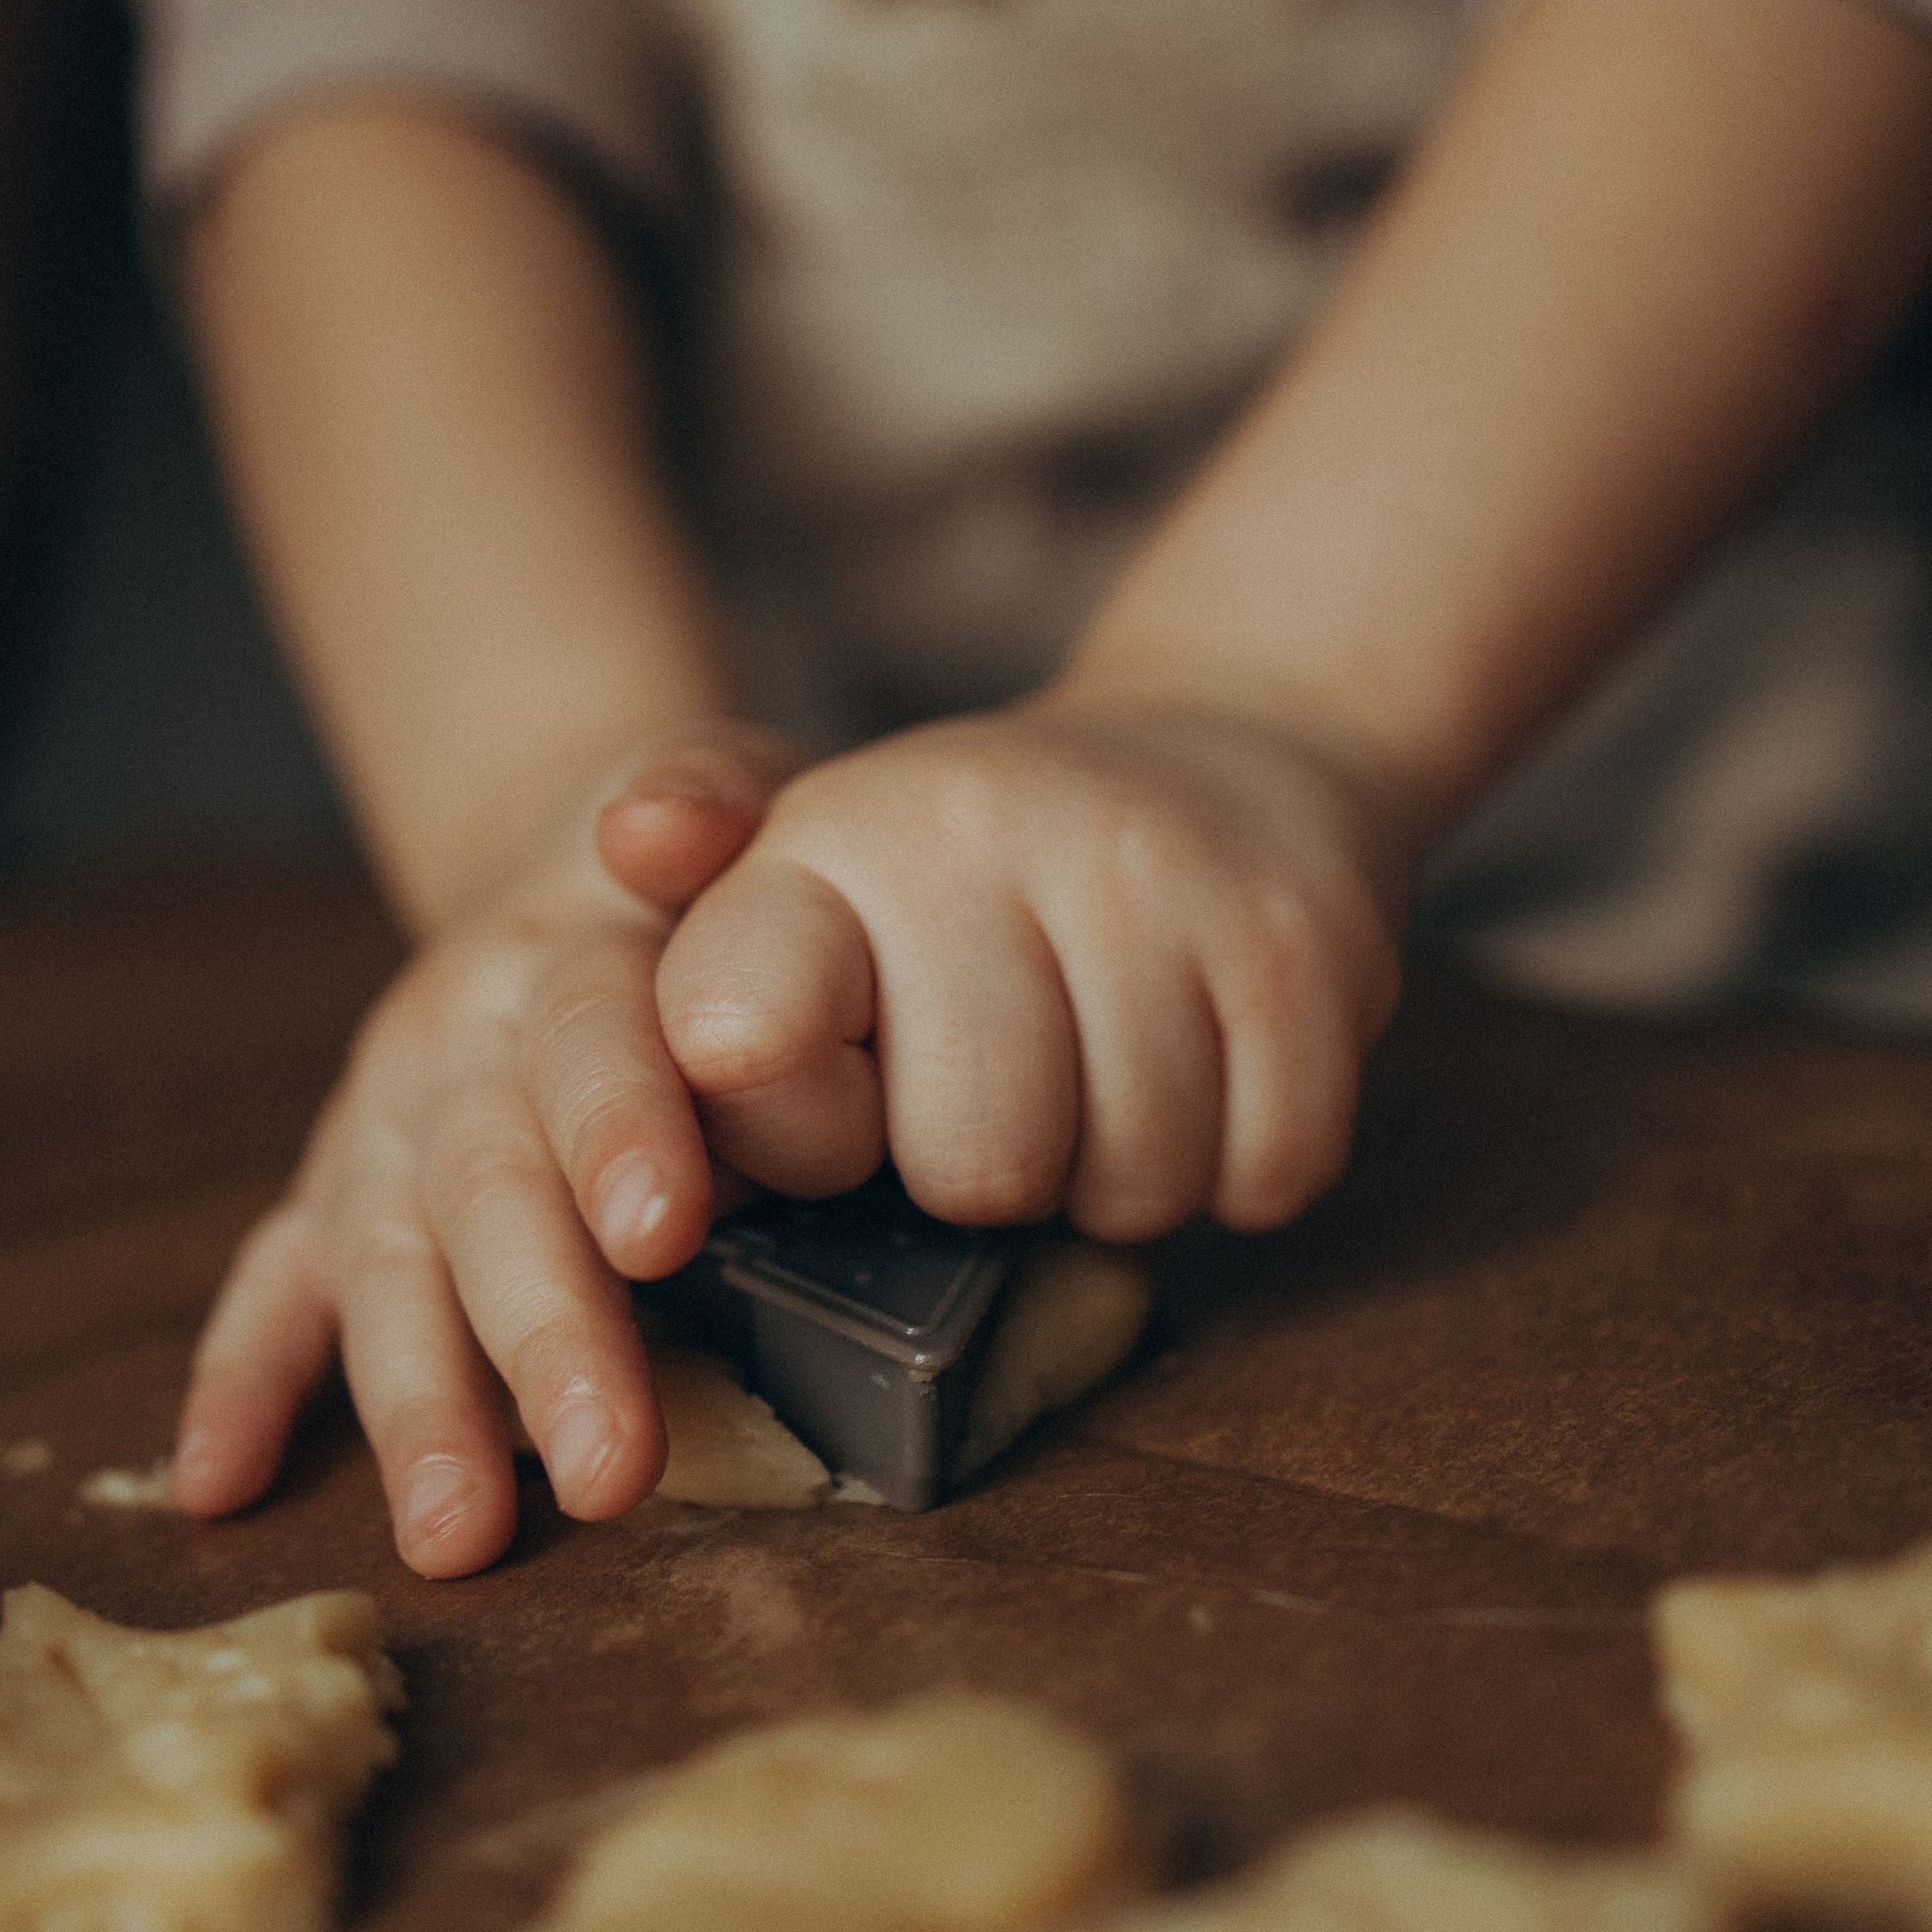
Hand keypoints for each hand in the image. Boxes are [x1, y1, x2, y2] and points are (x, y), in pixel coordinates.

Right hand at [171, 723, 805, 1574]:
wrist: (588, 837)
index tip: (665, 1233)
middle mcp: (453, 1041)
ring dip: (417, 1401)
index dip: (618, 1130)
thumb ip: (713, 799)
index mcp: (565, 956)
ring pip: (392, 1265)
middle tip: (612, 1467)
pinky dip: (241, 1379)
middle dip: (543, 1331)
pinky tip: (212, 1483)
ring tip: (452, 1534)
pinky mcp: (344, 1186)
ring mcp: (387, 1122)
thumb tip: (649, 825)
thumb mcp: (741, 794)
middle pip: (489, 1186)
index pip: (590, 1042)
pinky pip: (277, 1283)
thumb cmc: (713, 864)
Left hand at [654, 693, 1409, 1242]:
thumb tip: (628, 845)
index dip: (800, 1126)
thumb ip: (711, 963)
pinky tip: (1216, 1069)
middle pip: (979, 1166)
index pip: (736, 1037)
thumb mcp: (817, 894)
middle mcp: (987, 832)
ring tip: (1114, 1067)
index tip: (850, 1100)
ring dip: (1129, 1172)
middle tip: (1022, 1079)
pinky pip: (1268, 1171)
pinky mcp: (1304, 944)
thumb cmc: (981, 883)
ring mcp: (1161, 881)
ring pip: (1134, 1185)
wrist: (1233, 746)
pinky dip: (1248, 1162)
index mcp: (835, 837)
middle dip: (1001, 1173)